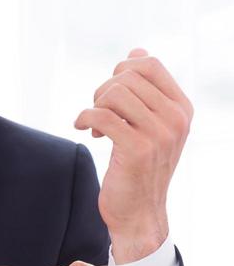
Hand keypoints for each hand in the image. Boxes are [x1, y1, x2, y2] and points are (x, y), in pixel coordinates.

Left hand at [75, 50, 192, 262]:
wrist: (139, 214)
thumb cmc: (140, 169)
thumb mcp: (150, 126)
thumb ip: (146, 91)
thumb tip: (137, 52)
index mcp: (182, 109)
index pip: (150, 64)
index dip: (122, 70)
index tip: (110, 93)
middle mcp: (175, 120)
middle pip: (128, 77)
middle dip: (104, 90)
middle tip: (98, 111)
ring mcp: (158, 135)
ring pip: (114, 94)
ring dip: (95, 104)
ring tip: (95, 124)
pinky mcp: (136, 150)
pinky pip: (102, 116)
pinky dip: (85, 118)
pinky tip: (83, 128)